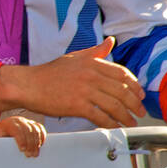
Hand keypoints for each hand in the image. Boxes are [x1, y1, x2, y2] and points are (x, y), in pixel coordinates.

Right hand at [0, 37, 144, 126]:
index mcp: (91, 63)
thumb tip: (110, 41)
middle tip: (139, 112)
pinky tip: (114, 126)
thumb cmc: (48, 73)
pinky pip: (100, 117)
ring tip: (130, 122)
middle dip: (135, 104)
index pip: (122, 74)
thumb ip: (95, 51)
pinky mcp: (77, 106)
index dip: (134, 86)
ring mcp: (84, 91)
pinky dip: (111, 123)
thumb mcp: (73, 57)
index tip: (139, 95)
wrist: (27, 85)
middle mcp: (90, 75)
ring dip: (126, 116)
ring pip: (114, 105)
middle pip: (122, 91)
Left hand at [0, 115, 46, 157]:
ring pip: (35, 129)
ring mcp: (25, 122)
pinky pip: (40, 128)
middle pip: (28, 130)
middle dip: (30, 144)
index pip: (16, 129)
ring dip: (37, 142)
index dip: (21, 139)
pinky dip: (42, 136)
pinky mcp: (31, 125)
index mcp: (6, 123)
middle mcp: (17, 120)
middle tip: (30, 155)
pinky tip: (40, 145)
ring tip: (34, 154)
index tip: (22, 150)